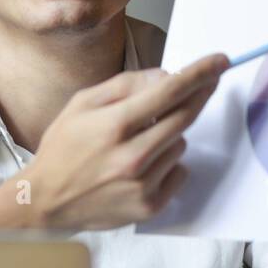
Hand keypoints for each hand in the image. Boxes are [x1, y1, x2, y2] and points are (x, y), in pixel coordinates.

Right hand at [19, 53, 229, 230]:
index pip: (170, 91)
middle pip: (185, 116)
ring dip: (169, 134)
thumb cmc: (63, 148)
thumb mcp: (82, 103)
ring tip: (139, 141)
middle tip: (205, 84)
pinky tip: (141, 165)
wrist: (47, 200)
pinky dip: (168, 163)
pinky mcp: (149, 205)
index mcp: (114, 124)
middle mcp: (132, 155)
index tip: (221, 62)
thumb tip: (165, 76)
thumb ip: (125, 85)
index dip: (200, 73)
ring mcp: (143, 183)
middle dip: (198, 95)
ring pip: (181, 143)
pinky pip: (179, 171)